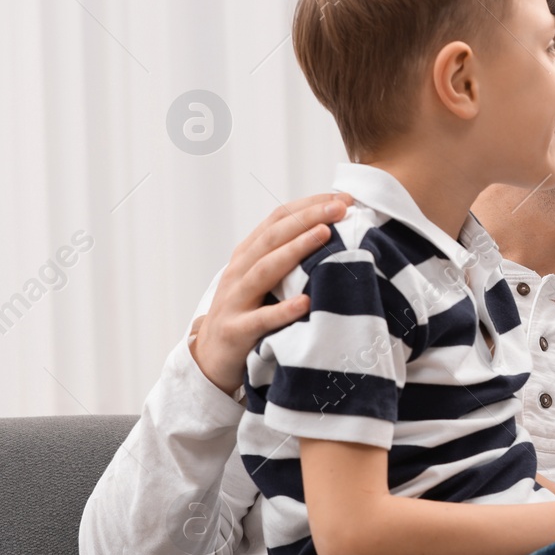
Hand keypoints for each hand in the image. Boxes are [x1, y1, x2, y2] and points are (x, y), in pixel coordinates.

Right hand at [191, 194, 352, 392]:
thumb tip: (335, 232)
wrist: (211, 356)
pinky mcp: (236, 331)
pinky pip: (261, 319)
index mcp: (249, 255)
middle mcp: (239, 271)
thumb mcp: (266, 280)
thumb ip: (289, 258)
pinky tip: (306, 302)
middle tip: (341, 207)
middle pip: (273, 237)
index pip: (278, 220)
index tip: (343, 198)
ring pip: (265, 270)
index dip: (309, 206)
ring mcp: (235, 300)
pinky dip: (283, 310)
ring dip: (296, 250)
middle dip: (308, 218)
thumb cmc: (250, 312)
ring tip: (324, 234)